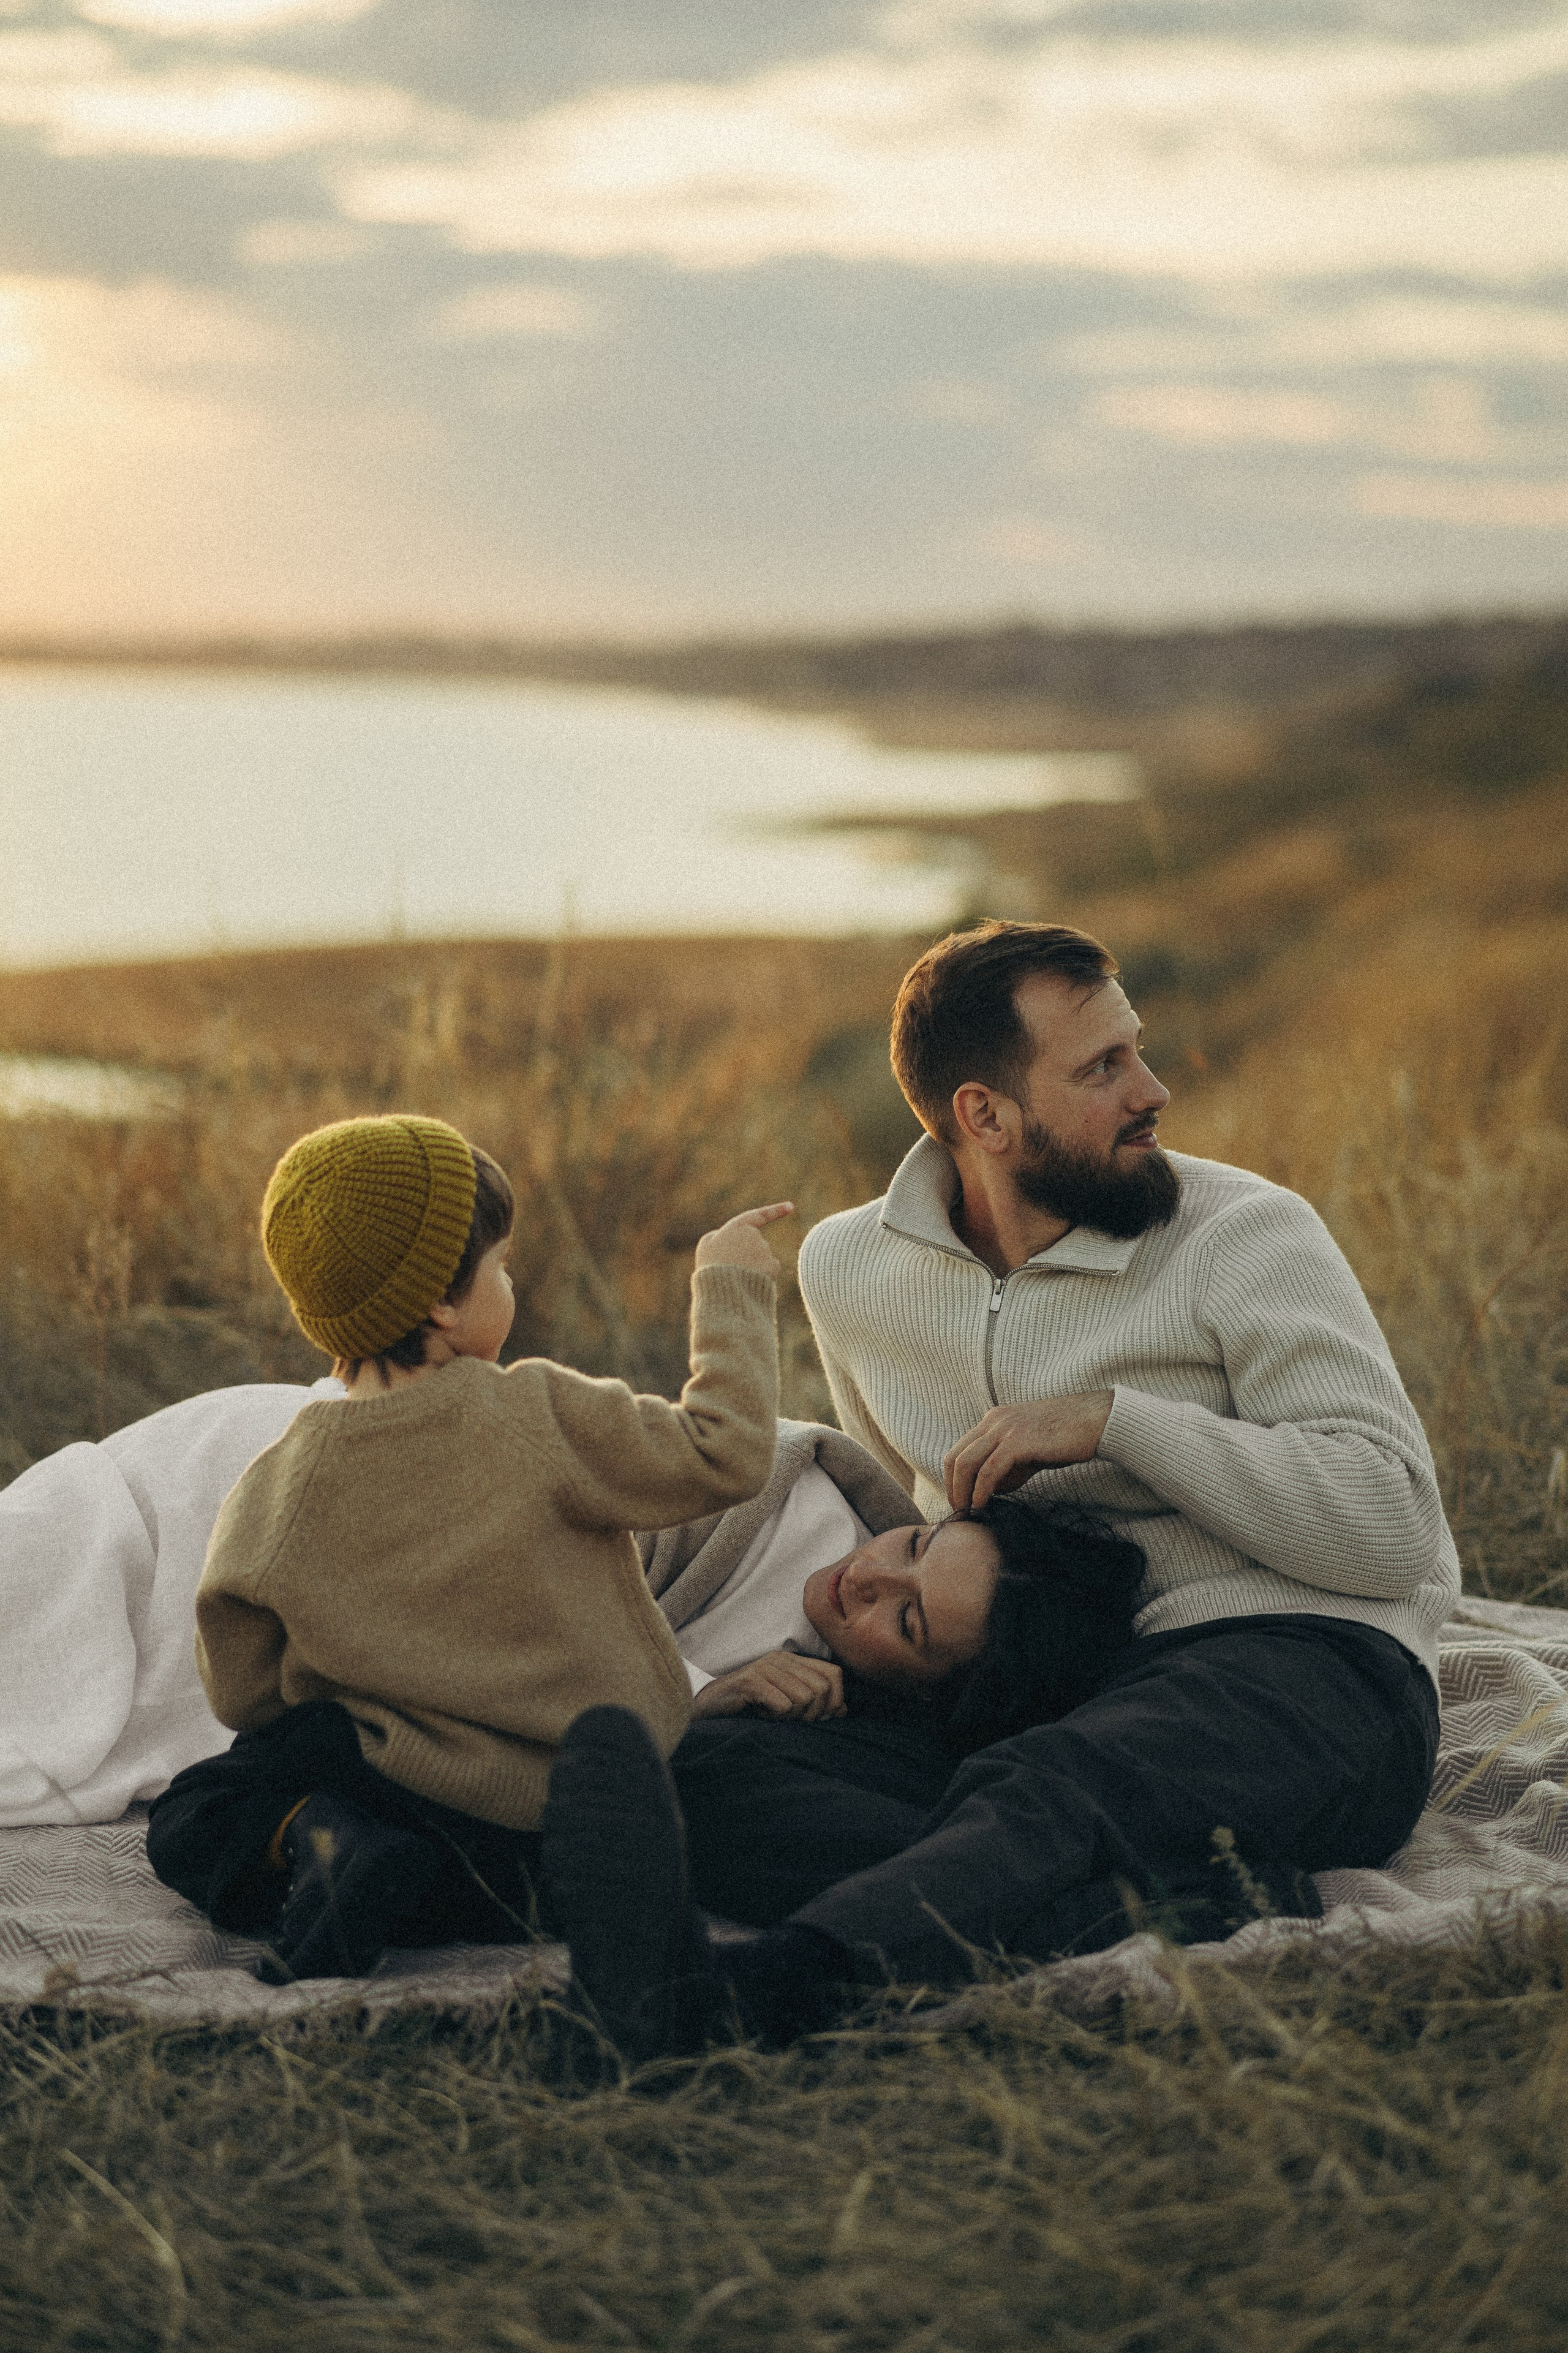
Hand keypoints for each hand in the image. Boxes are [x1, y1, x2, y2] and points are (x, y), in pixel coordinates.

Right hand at [689, 1652, 845, 1721]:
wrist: (708, 1706)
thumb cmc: (750, 1705)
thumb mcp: (786, 1702)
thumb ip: (814, 1703)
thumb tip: (843, 1710)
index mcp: (792, 1660)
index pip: (834, 1674)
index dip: (835, 1700)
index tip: (820, 1718)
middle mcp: (781, 1659)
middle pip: (821, 1689)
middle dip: (813, 1714)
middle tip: (792, 1720)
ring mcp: (765, 1668)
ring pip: (804, 1698)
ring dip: (791, 1717)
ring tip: (773, 1715)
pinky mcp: (750, 1681)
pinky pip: (782, 1705)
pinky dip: (776, 1717)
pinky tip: (761, 1714)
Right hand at [694, 1202, 794, 1274]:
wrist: (723, 1288)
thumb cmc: (711, 1267)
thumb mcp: (707, 1246)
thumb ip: (718, 1236)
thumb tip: (731, 1240)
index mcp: (737, 1227)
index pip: (759, 1216)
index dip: (776, 1211)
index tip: (791, 1206)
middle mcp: (754, 1235)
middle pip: (755, 1245)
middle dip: (747, 1255)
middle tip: (730, 1268)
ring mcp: (765, 1250)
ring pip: (762, 1259)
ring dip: (753, 1267)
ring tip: (737, 1276)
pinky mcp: (772, 1266)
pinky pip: (769, 1270)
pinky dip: (762, 1276)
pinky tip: (750, 1282)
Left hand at [943, 1393, 1113, 1510]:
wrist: (1095, 1421)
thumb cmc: (1066, 1437)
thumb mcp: (1029, 1450)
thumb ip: (1008, 1466)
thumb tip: (990, 1490)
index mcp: (993, 1420)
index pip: (958, 1451)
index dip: (953, 1479)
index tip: (959, 1501)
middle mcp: (993, 1421)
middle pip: (954, 1457)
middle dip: (952, 1488)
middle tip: (959, 1511)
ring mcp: (1004, 1429)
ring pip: (966, 1463)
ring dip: (962, 1492)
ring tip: (968, 1512)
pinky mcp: (1018, 1442)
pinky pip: (989, 1470)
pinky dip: (981, 1490)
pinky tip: (982, 1505)